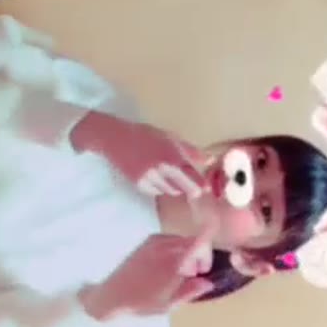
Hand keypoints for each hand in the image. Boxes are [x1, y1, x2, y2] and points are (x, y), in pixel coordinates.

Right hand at [72, 114, 211, 198]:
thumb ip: (190, 151)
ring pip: (170, 191)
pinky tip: (156, 176)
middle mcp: (162, 168)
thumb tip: (210, 160)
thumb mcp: (170, 137)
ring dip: (174, 186)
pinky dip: (159, 187)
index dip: (201, 184)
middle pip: (183, 188)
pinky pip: (156, 192)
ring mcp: (150, 177)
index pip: (192, 176)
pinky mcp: (139, 184)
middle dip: (189, 187)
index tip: (206, 187)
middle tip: (190, 184)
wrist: (116, 138)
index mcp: (172, 154)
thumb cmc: (146, 134)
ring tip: (168, 174)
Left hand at [79, 227, 214, 319]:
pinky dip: (176, 248)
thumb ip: (190, 291)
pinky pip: (171, 239)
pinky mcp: (149, 239)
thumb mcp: (168, 304)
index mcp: (172, 262)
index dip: (207, 250)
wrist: (112, 295)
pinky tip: (168, 265)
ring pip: (182, 240)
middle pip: (193, 242)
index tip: (206, 267)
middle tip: (195, 275)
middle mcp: (166, 247)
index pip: (198, 244)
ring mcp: (156, 240)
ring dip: (187, 252)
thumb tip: (209, 282)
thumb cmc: (141, 303)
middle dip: (199, 256)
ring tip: (180, 273)